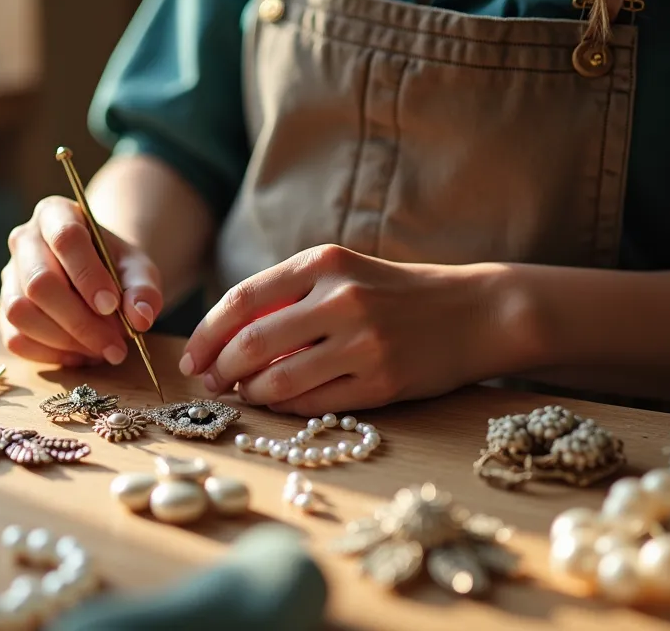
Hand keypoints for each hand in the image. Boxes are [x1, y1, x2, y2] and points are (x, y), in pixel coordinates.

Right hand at [0, 196, 162, 366]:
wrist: (98, 277)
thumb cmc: (115, 267)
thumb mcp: (139, 270)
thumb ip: (144, 289)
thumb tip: (140, 317)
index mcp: (56, 214)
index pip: (65, 238)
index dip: (88, 276)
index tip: (112, 306)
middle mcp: (24, 240)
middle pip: (38, 282)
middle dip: (79, 321)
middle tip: (115, 345)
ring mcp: (9, 276)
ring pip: (21, 312)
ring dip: (64, 340)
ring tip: (101, 350)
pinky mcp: (4, 310)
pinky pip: (16, 338)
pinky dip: (51, 354)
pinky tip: (81, 354)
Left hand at [179, 245, 532, 414]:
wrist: (475, 312)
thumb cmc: (396, 294)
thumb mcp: (343, 273)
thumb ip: (288, 296)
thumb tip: (225, 339)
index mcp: (324, 262)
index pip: (242, 299)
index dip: (208, 333)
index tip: (193, 357)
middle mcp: (341, 299)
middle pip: (252, 343)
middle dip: (221, 368)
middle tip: (212, 382)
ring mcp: (363, 343)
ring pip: (279, 379)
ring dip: (251, 392)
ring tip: (244, 393)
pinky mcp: (382, 381)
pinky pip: (313, 403)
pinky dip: (286, 407)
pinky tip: (278, 403)